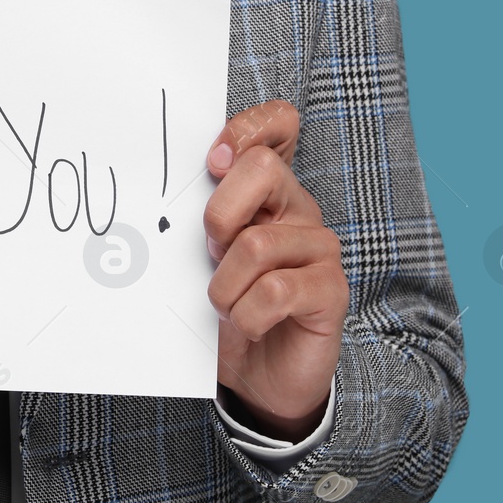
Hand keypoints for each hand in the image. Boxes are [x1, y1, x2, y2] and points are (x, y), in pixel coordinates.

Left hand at [203, 100, 346, 441]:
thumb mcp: (205, 257)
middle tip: (211, 252)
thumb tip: (171, 195)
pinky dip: (246, 315)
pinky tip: (248, 324)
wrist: (258, 376)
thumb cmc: (228, 307)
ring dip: (224, 286)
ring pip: (256, 244)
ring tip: (225, 306)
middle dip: (219, 214)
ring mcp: (320, 247)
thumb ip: (201, 219)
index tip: (213, 159)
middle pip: (262, 170)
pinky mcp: (331, 289)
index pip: (276, 126)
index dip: (247, 128)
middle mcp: (298, 209)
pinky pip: (276, 291)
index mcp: (267, 191)